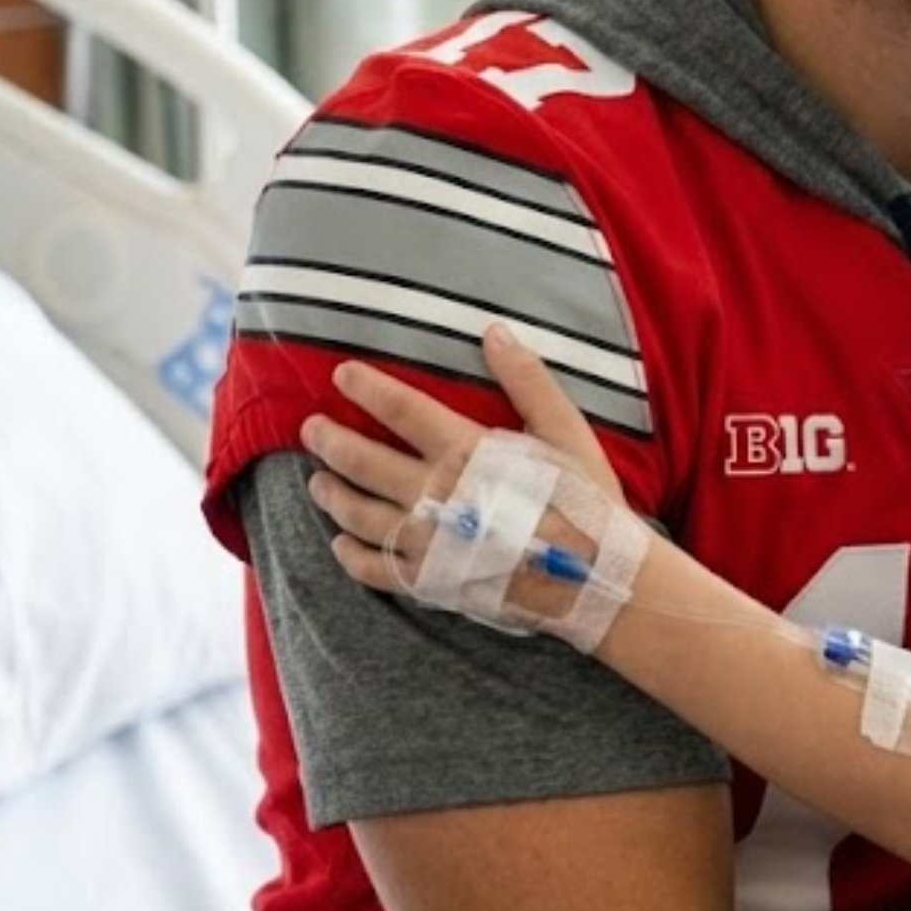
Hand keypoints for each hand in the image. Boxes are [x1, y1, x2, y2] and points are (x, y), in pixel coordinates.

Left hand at [304, 323, 628, 606]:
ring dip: (331, 494)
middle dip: (330, 442)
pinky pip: (375, 569)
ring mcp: (428, 541)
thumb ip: (528, 380)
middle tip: (310, 430)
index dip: (367, 388)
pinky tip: (340, 544)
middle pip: (363, 461)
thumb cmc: (587, 501)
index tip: (341, 374)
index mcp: (466, 452)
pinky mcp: (431, 580)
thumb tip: (493, 331)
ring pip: (359, 514)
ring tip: (317, 482)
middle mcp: (435, 495)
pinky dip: (350, 555)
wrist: (599, 580)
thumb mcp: (567, 431)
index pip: (401, 409)